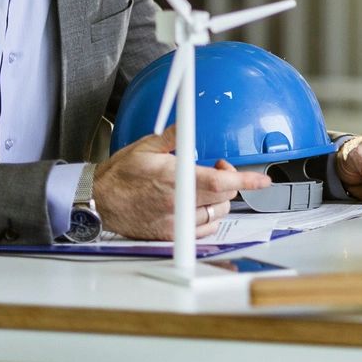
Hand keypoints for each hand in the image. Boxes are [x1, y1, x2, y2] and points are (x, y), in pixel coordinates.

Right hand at [92, 128, 269, 238]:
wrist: (98, 203)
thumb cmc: (119, 176)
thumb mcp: (145, 147)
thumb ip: (173, 137)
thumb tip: (189, 125)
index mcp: (174, 179)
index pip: (221, 182)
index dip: (246, 180)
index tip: (263, 180)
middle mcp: (178, 204)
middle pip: (223, 197)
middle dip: (228, 182)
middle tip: (218, 169)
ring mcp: (175, 223)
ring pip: (216, 213)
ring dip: (219, 200)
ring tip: (204, 187)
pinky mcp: (169, 236)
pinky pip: (203, 230)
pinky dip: (208, 218)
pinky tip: (197, 206)